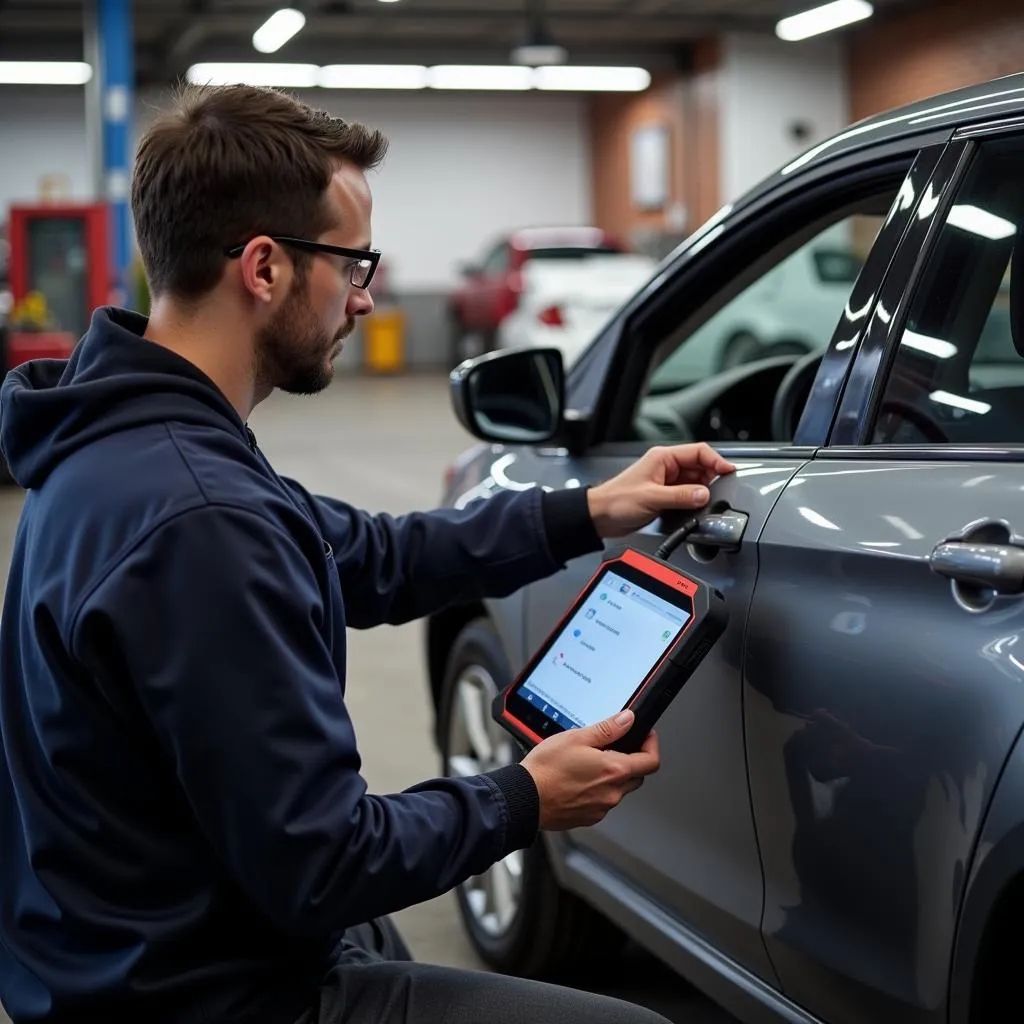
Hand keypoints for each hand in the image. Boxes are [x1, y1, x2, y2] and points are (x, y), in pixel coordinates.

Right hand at [521, 709, 660, 830]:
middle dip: (632, 759)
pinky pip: (603, 801)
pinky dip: (598, 789)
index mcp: (614, 770)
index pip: (651, 761)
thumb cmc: (545, 770)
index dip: (651, 744)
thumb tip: (628, 720)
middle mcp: (612, 793)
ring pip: (619, 789)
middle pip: (637, 775)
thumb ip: (608, 729)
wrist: (524, 798)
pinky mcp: (589, 818)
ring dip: (612, 775)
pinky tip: (578, 780)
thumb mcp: (576, 738)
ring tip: (588, 762)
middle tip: (614, 746)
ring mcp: (601, 808)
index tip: (644, 735)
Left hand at [586, 443, 735, 538]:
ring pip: (695, 482)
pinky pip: (687, 495)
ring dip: (702, 492)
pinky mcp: (665, 496)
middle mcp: (666, 467)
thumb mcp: (652, 497)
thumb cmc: (616, 500)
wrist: (600, 516)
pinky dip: (693, 501)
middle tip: (718, 492)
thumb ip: (680, 496)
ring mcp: (666, 482)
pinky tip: (693, 509)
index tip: (729, 471)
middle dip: (711, 479)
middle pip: (700, 467)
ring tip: (703, 503)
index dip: (717, 460)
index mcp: (663, 458)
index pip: (698, 451)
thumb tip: (704, 494)